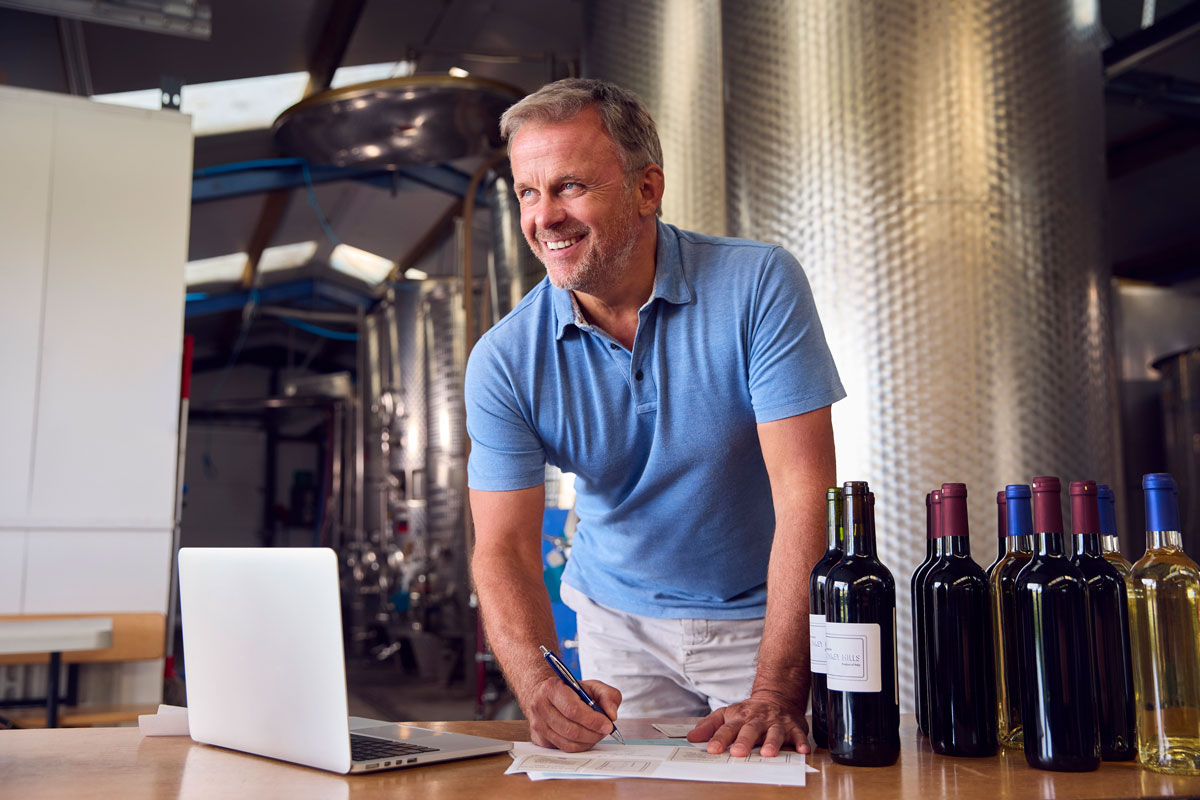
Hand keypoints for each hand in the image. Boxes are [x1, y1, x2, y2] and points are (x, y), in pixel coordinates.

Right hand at [522, 675, 621, 751]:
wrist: (544, 694)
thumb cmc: (570, 690)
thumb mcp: (592, 686)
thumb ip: (608, 696)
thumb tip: (612, 715)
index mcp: (552, 689)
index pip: (572, 710)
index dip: (592, 720)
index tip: (608, 724)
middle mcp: (540, 707)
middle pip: (570, 730)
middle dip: (593, 734)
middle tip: (605, 731)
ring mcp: (537, 725)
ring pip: (567, 743)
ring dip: (588, 742)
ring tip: (596, 734)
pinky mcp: (539, 739)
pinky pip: (563, 749)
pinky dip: (579, 746)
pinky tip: (585, 738)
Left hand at [686, 689, 809, 756]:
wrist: (776, 697)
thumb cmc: (749, 712)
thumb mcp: (726, 714)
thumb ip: (709, 726)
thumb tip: (692, 737)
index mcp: (740, 717)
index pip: (728, 728)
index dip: (719, 738)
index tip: (712, 749)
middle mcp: (758, 720)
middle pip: (750, 730)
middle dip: (744, 741)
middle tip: (737, 752)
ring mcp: (776, 723)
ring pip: (774, 732)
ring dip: (772, 743)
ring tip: (768, 754)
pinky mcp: (794, 727)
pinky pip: (799, 735)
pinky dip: (801, 742)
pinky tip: (803, 750)